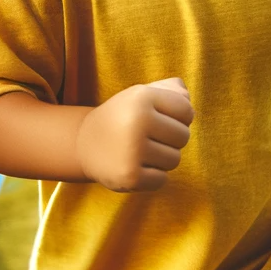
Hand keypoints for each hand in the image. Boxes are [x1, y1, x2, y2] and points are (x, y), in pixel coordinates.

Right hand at [76, 77, 194, 192]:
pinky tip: (134, 167)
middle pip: (183, 136)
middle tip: (148, 138)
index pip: (186, 110)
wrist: (84, 145)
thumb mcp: (141, 95)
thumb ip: (169, 89)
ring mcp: (132, 150)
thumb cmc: (122, 117)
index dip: (179, 118)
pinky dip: (152, 177)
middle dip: (171, 140)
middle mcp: (137, 121)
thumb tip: (186, 96)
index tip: (161, 119)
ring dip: (161, 159)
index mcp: (141, 97)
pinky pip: (162, 180)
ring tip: (139, 152)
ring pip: (174, 159)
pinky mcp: (130, 176)